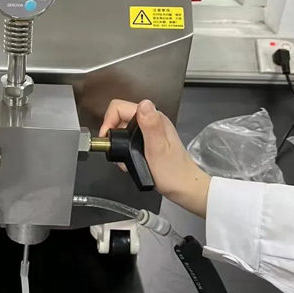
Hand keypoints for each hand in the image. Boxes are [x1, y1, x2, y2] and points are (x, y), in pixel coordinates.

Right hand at [100, 99, 210, 217]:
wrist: (184, 188)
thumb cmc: (172, 172)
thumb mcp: (158, 148)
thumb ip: (150, 125)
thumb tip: (144, 104)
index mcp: (154, 118)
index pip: (120, 107)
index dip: (109, 121)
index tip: (108, 139)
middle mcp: (152, 121)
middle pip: (120, 117)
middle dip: (114, 135)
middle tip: (117, 152)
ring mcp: (150, 131)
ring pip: (123, 130)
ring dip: (119, 145)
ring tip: (125, 160)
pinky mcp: (148, 141)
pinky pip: (129, 140)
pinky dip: (125, 151)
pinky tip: (131, 162)